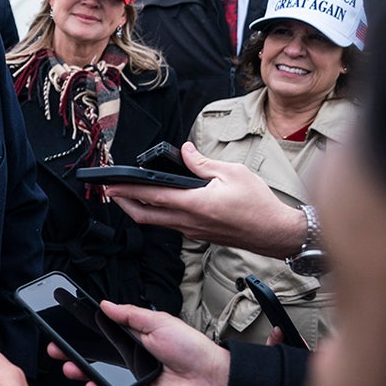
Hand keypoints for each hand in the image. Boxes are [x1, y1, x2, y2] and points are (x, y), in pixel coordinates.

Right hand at [51, 302, 228, 385]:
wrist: (210, 378)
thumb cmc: (190, 347)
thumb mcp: (158, 321)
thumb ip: (129, 314)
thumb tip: (105, 304)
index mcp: (136, 334)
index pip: (104, 330)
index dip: (86, 328)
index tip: (67, 323)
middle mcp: (131, 354)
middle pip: (97, 352)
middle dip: (75, 349)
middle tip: (57, 345)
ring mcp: (132, 375)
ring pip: (101, 372)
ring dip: (82, 368)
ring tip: (68, 364)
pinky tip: (89, 383)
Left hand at [105, 141, 304, 257]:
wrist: (276, 233)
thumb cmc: (259, 204)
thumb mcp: (232, 173)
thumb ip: (202, 162)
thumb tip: (183, 151)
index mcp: (195, 204)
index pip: (151, 196)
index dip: (126, 191)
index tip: (109, 185)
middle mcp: (189, 221)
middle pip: (144, 215)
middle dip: (123, 204)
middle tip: (110, 192)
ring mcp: (192, 231)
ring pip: (155, 222)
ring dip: (138, 209)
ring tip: (128, 195)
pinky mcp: (198, 234)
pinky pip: (169, 225)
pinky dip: (157, 214)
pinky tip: (157, 203)